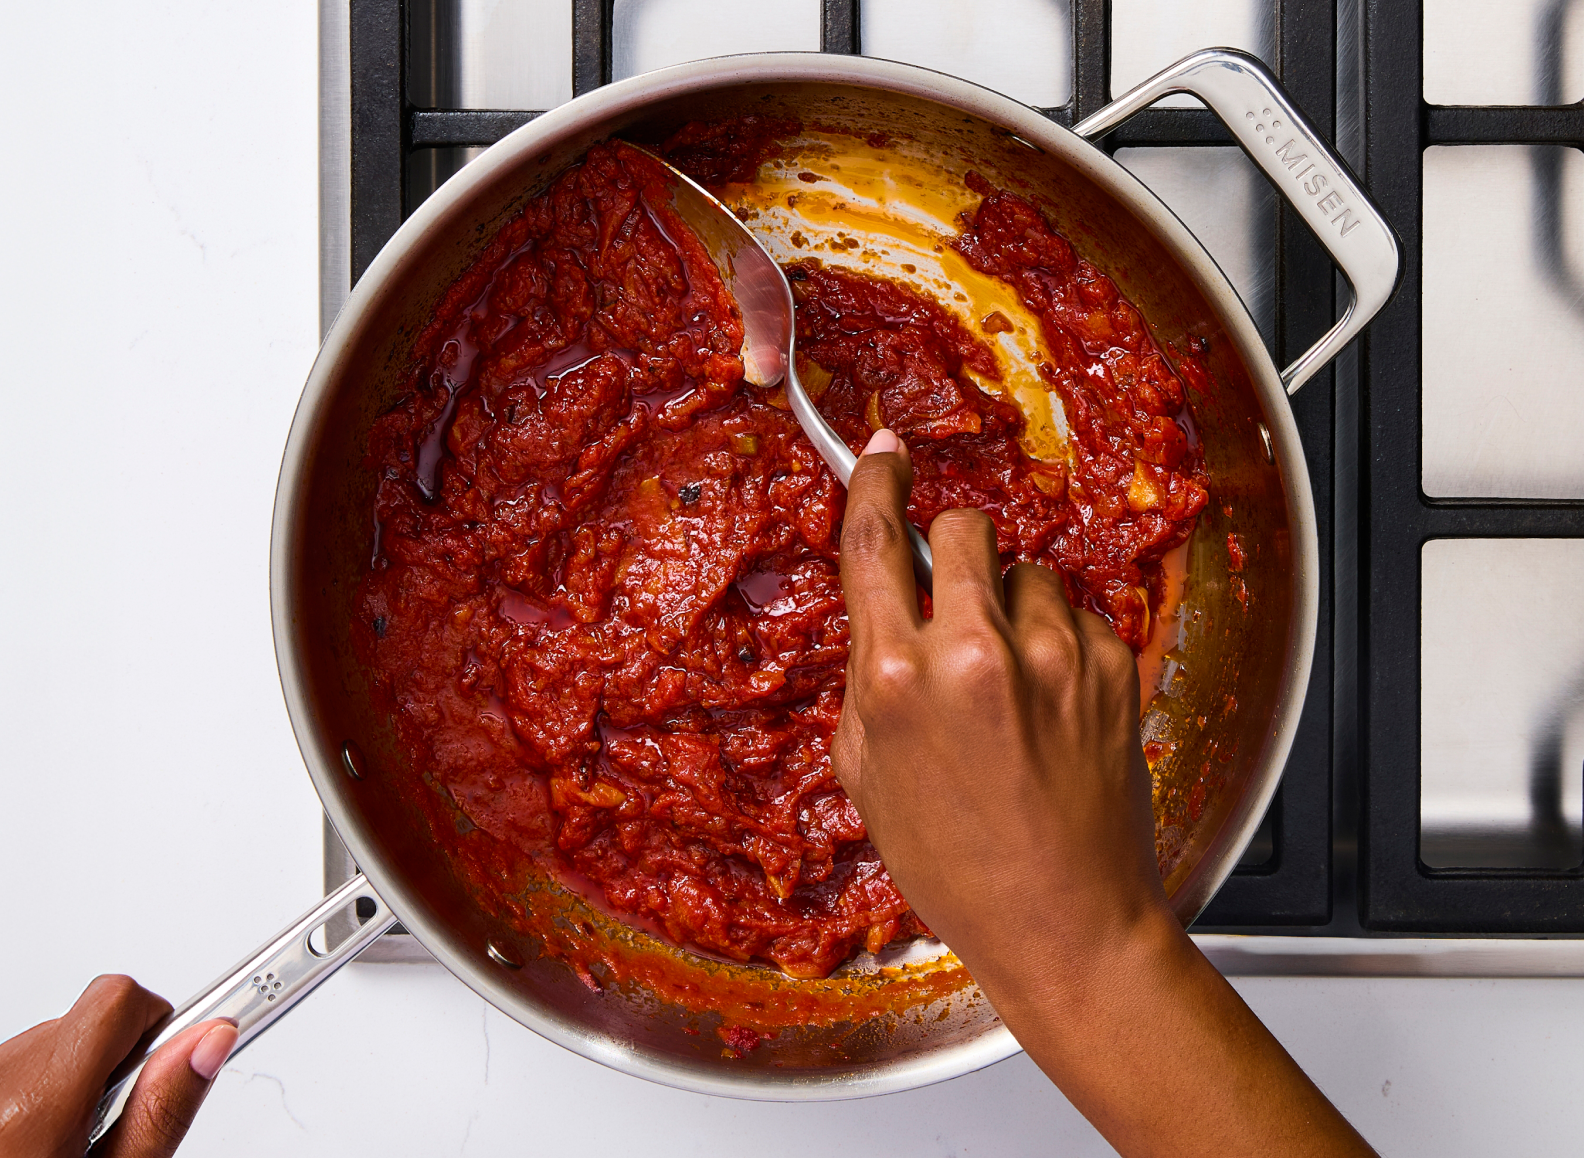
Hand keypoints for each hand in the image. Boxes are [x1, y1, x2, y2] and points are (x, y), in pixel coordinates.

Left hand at [0, 975, 236, 1157]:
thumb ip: (161, 1112)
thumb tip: (211, 1040)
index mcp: (39, 1102)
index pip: (118, 1000)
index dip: (155, 1023)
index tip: (167, 1063)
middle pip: (84, 1023)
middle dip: (113, 1064)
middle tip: (107, 1133)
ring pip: (47, 1046)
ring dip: (68, 1082)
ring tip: (58, 1148)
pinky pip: (14, 1069)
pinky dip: (30, 1096)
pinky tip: (27, 1144)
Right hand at [833, 430, 1374, 1157]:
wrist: (1066, 922)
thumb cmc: (959, 867)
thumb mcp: (869, 776)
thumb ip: (870, 679)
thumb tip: (883, 616)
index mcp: (899, 677)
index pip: (877, 539)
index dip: (877, 480)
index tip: (885, 452)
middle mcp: (977, 652)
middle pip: (964, 529)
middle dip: (954, 549)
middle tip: (955, 600)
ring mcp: (1054, 655)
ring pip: (1026, 575)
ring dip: (1013, 609)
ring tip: (1013, 686)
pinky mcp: (1111, 666)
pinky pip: (1077, 617)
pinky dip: (1062, 645)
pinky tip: (1053, 708)